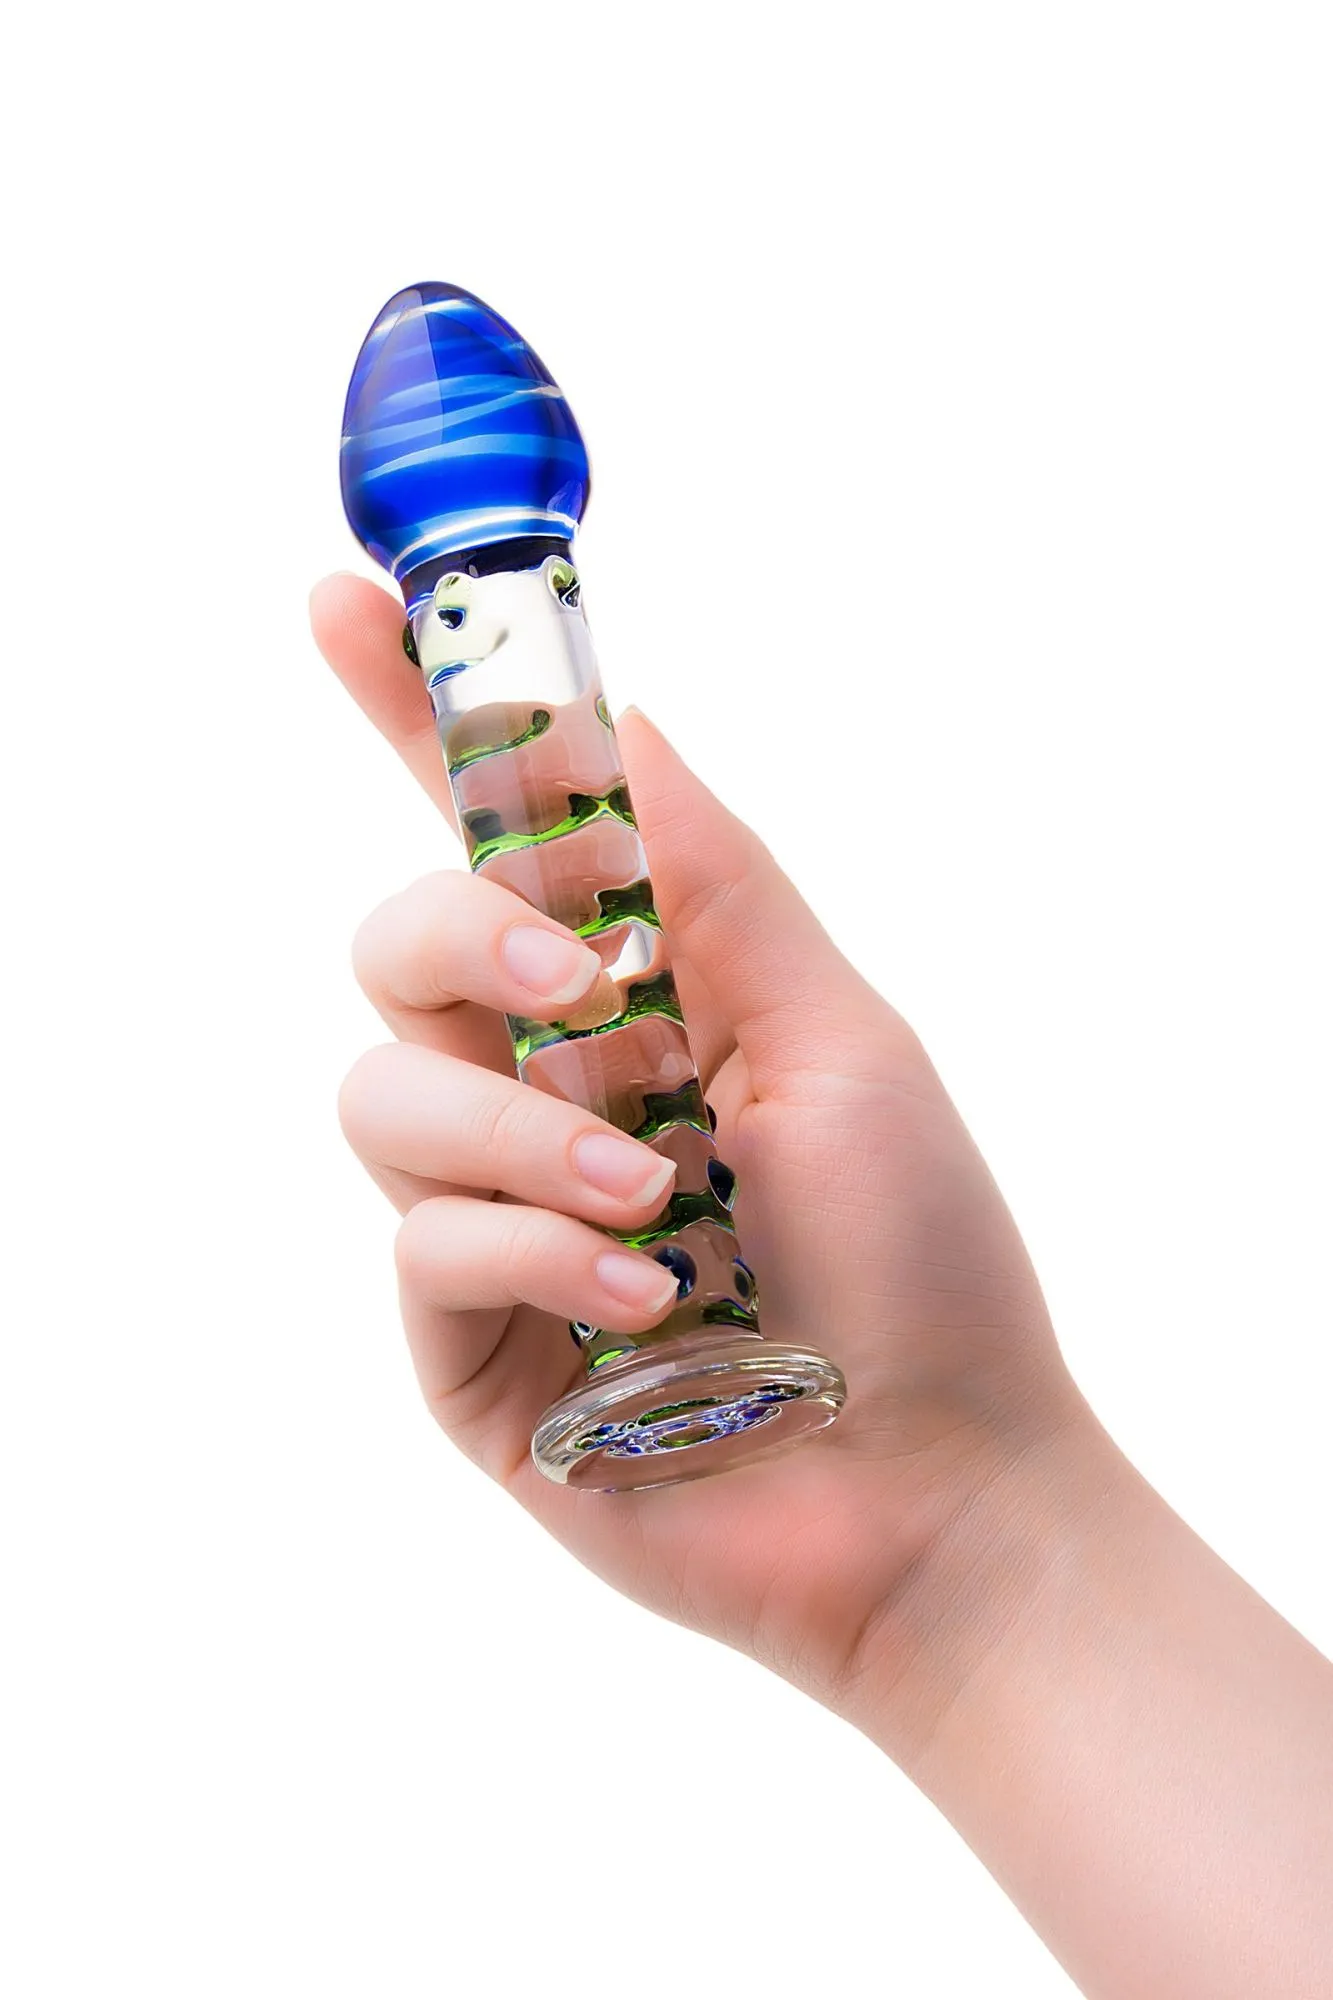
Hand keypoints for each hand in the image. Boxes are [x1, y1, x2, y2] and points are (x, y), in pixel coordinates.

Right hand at [310, 572, 1086, 1729]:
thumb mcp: (836, 1032)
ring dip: (524, 1131)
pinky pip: (422, 1246)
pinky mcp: (463, 1344)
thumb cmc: (919, 1255)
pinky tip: (646, 1300)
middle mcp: (542, 1093)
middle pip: (395, 947)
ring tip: (659, 1201)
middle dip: (466, 936)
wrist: (941, 1485)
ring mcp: (493, 1221)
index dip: (413, 723)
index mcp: (631, 1004)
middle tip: (590, 991)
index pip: (491, 844)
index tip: (342, 603)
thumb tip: (627, 719)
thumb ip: (714, 882)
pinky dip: (534, 1250)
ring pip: (385, 1098)